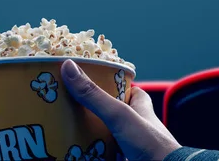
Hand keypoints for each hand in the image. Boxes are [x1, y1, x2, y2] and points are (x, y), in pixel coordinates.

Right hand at [61, 60, 180, 160]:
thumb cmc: (151, 145)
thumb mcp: (119, 115)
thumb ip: (95, 95)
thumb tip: (69, 68)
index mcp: (141, 108)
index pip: (127, 89)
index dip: (112, 84)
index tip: (91, 80)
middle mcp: (137, 125)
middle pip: (113, 112)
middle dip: (94, 111)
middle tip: (71, 106)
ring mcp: (131, 146)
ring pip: (107, 135)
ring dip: (91, 134)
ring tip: (67, 129)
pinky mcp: (125, 159)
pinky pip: (106, 155)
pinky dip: (93, 153)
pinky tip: (78, 151)